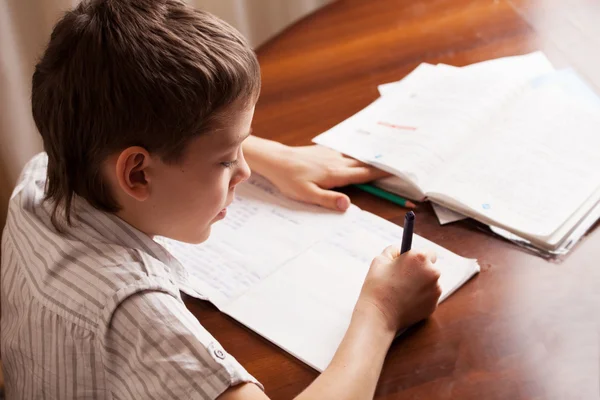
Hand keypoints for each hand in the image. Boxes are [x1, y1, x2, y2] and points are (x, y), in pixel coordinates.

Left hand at [249, 141, 389, 210]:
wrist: (277, 160)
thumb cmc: (290, 180)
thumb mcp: (307, 195)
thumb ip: (328, 200)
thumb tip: (348, 205)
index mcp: (336, 174)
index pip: (365, 174)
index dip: (382, 174)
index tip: (399, 172)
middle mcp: (337, 162)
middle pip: (365, 164)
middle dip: (382, 165)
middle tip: (400, 166)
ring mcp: (332, 155)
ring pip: (356, 157)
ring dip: (371, 159)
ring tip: (386, 160)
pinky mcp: (325, 151)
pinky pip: (346, 153)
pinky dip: (357, 156)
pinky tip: (359, 156)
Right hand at [357, 246, 441, 332]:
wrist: (379, 315)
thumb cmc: (377, 286)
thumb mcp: (380, 260)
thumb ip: (394, 251)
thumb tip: (401, 251)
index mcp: (419, 258)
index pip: (428, 253)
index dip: (418, 258)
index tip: (411, 263)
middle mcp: (432, 272)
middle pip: (430, 268)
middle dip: (420, 272)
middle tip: (403, 279)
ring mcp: (435, 290)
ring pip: (430, 284)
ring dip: (421, 285)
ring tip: (402, 291)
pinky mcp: (433, 305)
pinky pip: (428, 298)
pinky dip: (420, 298)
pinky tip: (406, 301)